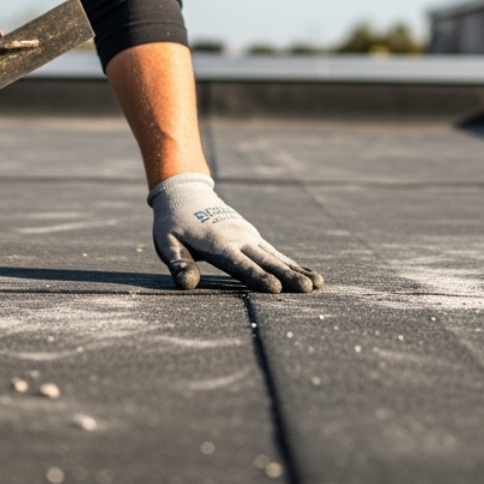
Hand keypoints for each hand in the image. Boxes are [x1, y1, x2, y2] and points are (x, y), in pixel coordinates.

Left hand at [148, 174, 324, 293]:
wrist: (187, 194)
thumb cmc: (173, 223)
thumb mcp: (166, 242)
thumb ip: (177, 262)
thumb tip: (186, 283)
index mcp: (218, 243)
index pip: (240, 264)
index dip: (257, 276)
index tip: (276, 288)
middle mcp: (239, 238)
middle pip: (266, 261)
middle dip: (288, 276)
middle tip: (308, 289)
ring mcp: (249, 236)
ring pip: (276, 257)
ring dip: (297, 271)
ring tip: (317, 284)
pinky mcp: (253, 238)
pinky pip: (276, 253)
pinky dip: (293, 264)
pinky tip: (309, 276)